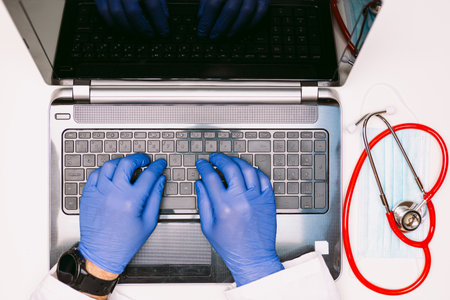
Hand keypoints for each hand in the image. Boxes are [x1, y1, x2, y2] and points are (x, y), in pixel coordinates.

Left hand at [78, 153, 166, 273]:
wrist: (102, 253)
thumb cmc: (125, 242)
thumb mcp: (149, 221)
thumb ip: (155, 197)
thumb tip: (159, 180)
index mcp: (131, 201)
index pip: (148, 175)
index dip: (157, 167)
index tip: (159, 164)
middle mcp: (114, 194)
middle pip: (127, 163)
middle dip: (139, 158)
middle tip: (144, 160)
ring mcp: (99, 193)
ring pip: (110, 165)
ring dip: (122, 162)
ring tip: (128, 165)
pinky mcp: (88, 195)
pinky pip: (95, 174)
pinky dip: (105, 170)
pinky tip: (112, 174)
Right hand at [94, 0, 169, 36]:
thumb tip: (164, 17)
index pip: (153, 5)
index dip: (160, 22)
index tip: (164, 32)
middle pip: (133, 12)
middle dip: (143, 28)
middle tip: (150, 35)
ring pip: (116, 15)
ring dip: (129, 29)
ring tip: (138, 34)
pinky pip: (103, 12)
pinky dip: (113, 24)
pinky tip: (123, 27)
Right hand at [196, 153, 283, 285]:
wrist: (253, 256)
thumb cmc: (231, 245)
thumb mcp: (208, 226)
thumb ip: (203, 201)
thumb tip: (200, 183)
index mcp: (224, 206)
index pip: (211, 177)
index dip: (204, 167)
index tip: (202, 164)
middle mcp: (241, 199)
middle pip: (229, 168)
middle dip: (219, 159)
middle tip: (214, 158)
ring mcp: (257, 198)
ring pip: (247, 169)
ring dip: (236, 162)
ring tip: (230, 162)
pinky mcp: (268, 200)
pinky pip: (262, 178)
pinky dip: (253, 171)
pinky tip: (247, 171)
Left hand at [197, 0, 269, 37]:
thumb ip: (206, 0)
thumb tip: (201, 17)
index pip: (213, 4)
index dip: (207, 20)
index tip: (202, 32)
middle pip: (230, 10)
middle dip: (220, 27)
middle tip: (213, 36)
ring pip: (246, 13)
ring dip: (235, 27)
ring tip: (227, 35)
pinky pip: (261, 12)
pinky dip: (252, 23)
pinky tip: (243, 29)